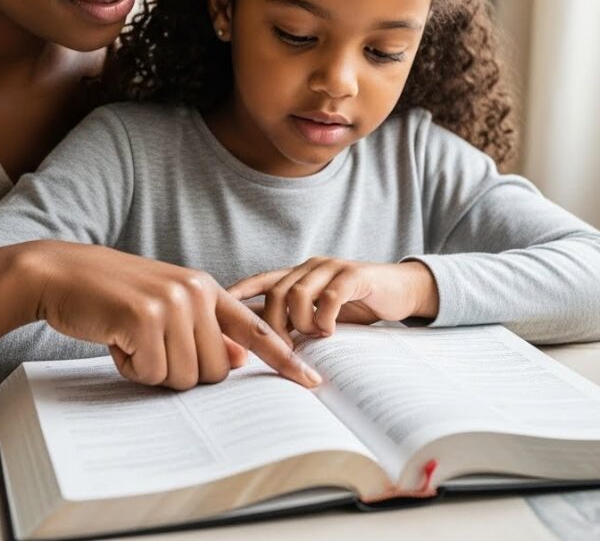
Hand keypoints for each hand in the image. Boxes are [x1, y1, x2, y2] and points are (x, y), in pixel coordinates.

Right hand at [20, 241, 321, 390]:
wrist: (63, 273)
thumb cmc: (114, 294)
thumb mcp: (166, 304)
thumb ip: (205, 329)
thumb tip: (240, 361)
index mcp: (205, 288)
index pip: (254, 329)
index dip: (283, 358)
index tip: (311, 383)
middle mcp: (195, 292)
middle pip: (215, 372)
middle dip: (182, 372)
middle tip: (151, 346)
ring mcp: (172, 303)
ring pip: (183, 378)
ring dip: (153, 370)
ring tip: (131, 337)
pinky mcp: (145, 318)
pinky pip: (152, 374)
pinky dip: (130, 367)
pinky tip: (116, 339)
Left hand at [228, 258, 438, 345]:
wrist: (401, 290)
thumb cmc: (357, 306)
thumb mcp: (321, 314)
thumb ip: (295, 322)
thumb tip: (264, 347)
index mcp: (297, 275)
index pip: (260, 281)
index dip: (238, 293)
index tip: (214, 310)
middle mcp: (309, 267)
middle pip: (274, 292)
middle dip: (272, 324)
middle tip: (280, 349)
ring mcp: (331, 268)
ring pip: (297, 293)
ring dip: (299, 322)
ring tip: (312, 337)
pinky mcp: (354, 275)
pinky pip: (329, 296)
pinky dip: (323, 318)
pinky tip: (328, 331)